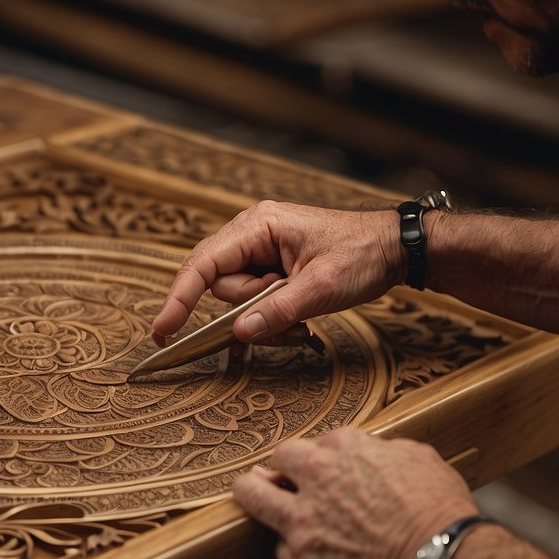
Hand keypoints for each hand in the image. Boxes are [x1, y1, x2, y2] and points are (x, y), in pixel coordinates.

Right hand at [151, 201, 403, 345]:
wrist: (394, 248)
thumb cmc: (361, 254)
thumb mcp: (321, 287)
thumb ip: (277, 309)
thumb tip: (239, 332)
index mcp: (258, 226)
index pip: (203, 263)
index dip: (179, 296)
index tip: (163, 328)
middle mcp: (253, 236)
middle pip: (223, 288)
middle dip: (251, 311)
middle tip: (291, 312)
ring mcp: (263, 253)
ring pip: (240, 301)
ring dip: (267, 320)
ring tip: (302, 322)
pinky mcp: (273, 270)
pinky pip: (256, 303)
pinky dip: (268, 321)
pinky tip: (289, 332)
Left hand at [232, 428, 478, 558]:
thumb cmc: (439, 513)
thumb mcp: (420, 459)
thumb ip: (385, 451)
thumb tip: (377, 454)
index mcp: (345, 448)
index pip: (318, 443)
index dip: (324, 459)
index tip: (327, 470)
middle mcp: (316, 477)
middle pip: (278, 459)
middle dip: (280, 467)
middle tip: (280, 478)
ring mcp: (301, 520)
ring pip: (252, 495)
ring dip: (251, 493)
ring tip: (250, 495)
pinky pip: (281, 549)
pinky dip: (293, 550)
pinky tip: (307, 555)